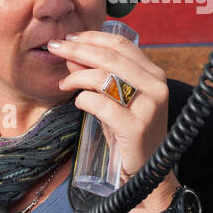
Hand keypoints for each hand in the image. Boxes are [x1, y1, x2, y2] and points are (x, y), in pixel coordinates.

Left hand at [47, 31, 178, 212]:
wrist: (145, 175)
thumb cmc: (127, 134)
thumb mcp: (115, 100)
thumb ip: (97, 76)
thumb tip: (71, 54)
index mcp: (154, 74)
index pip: (121, 44)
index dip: (92, 37)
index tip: (69, 38)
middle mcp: (156, 86)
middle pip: (110, 56)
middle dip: (78, 49)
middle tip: (55, 48)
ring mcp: (148, 106)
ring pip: (104, 77)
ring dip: (77, 76)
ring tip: (64, 83)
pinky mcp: (136, 126)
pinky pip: (101, 104)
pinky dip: (83, 99)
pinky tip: (78, 102)